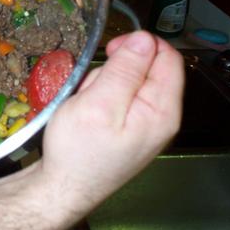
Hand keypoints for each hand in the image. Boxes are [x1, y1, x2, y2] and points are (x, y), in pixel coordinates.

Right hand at [39, 31, 183, 221]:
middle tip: (93, 88)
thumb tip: (144, 38)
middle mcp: (162, 118)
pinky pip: (120, 100)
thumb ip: (125, 69)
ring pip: (130, 83)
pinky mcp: (130, 132)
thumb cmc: (77, 150)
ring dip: (105, 84)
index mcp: (162, 110)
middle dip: (117, 68)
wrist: (61, 190)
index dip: (139, 45)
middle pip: (149, 69)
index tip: (110, 51)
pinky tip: (88, 115)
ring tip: (86, 106)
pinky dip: (102, 99)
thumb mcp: (98, 103)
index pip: (167, 57)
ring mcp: (146, 127)